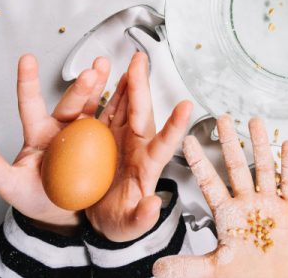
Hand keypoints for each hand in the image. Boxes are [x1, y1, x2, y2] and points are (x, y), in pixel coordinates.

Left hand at [0, 54, 109, 233]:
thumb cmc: (37, 198)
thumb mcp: (12, 186)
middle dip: (81, 87)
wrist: (63, 214)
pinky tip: (128, 88)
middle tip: (91, 74)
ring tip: (107, 68)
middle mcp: (62, 129)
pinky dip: (121, 103)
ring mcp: (84, 134)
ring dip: (102, 85)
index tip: (27, 60)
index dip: (28, 82)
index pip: (31, 105)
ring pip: (93, 104)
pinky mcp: (104, 142)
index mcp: (39, 134)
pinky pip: (112, 120)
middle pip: (71, 103)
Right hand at [85, 52, 192, 241]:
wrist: (100, 218)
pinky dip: (106, 91)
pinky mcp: (102, 137)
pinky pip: (105, 110)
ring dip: (127, 83)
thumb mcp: (130, 224)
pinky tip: (107, 75)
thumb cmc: (121, 221)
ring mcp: (120, 139)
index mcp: (148, 166)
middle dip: (142, 87)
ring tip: (130, 62)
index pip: (165, 144)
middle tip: (141, 63)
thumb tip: (154, 206)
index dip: (176, 126)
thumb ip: (142, 216)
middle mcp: (137, 147)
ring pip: (125, 106)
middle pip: (141, 114)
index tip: (187, 107)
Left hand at [153, 116, 287, 277]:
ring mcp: (268, 205)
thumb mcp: (212, 270)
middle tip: (223, 119)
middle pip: (236, 167)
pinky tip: (287, 147)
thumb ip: (186, 266)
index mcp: (227, 215)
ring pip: (263, 168)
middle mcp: (247, 204)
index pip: (209, 181)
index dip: (199, 161)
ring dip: (260, 145)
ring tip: (255, 122)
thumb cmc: (246, 275)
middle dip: (230, 142)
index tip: (187, 140)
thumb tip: (157, 269)